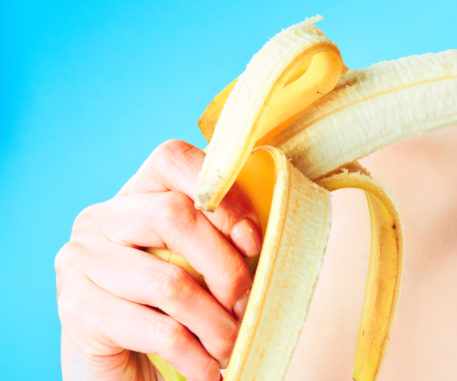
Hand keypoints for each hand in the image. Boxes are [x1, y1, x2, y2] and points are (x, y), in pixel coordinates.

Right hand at [55, 140, 262, 380]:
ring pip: (170, 282)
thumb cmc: (173, 311)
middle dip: (226, 267)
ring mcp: (80, 261)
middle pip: (174, 215)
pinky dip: (196, 357)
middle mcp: (99, 219)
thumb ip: (223, 241)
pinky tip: (210, 370)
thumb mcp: (201, 266)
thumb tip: (253, 238)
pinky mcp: (76, 309)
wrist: (123, 371)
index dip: (222, 193)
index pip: (173, 159)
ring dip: (217, 325)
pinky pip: (157, 329)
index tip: (252, 240)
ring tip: (231, 346)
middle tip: (244, 305)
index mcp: (134, 196)